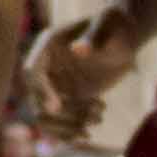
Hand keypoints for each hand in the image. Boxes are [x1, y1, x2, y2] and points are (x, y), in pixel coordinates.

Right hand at [30, 8, 138, 137]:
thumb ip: (92, 38)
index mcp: (47, 47)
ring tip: (97, 119)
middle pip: (37, 98)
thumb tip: (79, 50)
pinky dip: (71, 130)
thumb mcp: (106, 27)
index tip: (56, 107)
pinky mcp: (70, 96)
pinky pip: (62, 119)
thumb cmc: (115, 25)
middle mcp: (46, 67)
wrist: (124, 36)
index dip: (41, 90)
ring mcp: (57, 83)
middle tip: (89, 121)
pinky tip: (91, 129)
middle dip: (60, 114)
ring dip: (68, 125)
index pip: (32, 71)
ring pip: (47, 114)